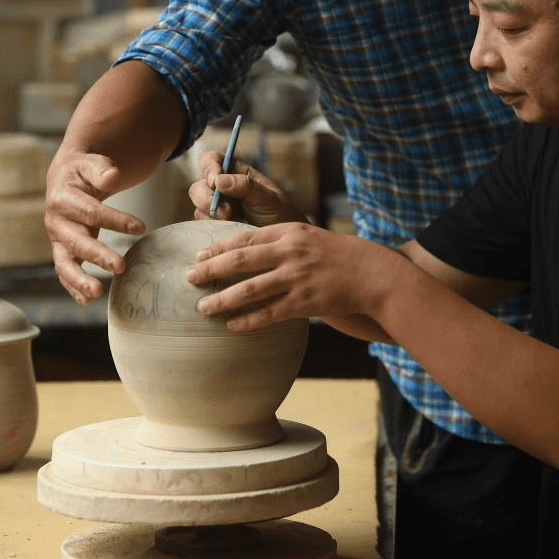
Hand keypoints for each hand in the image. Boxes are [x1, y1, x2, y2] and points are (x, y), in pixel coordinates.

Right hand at [45, 149, 145, 304]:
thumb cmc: (83, 170)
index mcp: (61, 198)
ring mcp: (58, 239)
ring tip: (98, 292)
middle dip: (98, 256)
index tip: (141, 228)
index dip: (116, 221)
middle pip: (77, 242)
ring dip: (79, 280)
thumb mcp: (91, 163)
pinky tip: (86, 301)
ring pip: (64, 263)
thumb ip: (101, 170)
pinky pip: (65, 271)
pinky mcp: (63, 251)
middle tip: (121, 267)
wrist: (66, 178)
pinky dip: (73, 287)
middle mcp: (55, 222)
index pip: (91, 212)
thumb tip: (113, 176)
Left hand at [185, 221, 396, 329]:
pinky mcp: (304, 302)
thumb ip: (275, 240)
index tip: (198, 255)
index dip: (218, 247)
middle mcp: (290, 252)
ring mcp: (297, 278)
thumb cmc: (332, 253)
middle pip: (241, 261)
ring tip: (204, 307)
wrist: (369, 273)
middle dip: (211, 270)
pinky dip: (248, 321)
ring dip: (224, 300)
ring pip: (251, 290)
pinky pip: (269, 314)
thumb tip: (239, 248)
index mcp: (288, 232)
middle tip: (189, 278)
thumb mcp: (304, 235)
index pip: (245, 238)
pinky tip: (232, 326)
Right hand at [189, 155, 309, 225]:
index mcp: (235, 172)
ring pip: (198, 207)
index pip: (212, 159)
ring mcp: (216, 207)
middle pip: (198, 186)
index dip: (209, 167)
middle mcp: (222, 188)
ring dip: (213, 215)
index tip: (215, 181)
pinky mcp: (214, 225)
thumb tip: (219, 180)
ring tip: (236, 222)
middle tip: (227, 212)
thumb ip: (247, 186)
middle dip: (207, 199)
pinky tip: (232, 229)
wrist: (280, 240)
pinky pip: (203, 225)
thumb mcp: (269, 198)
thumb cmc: (280, 213)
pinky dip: (214, 228)